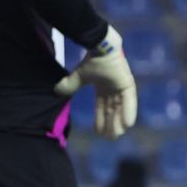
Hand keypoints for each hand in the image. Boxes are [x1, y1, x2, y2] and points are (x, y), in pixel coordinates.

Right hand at [54, 25, 137, 139]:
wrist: (99, 48)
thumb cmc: (92, 60)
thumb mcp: (79, 76)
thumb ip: (70, 85)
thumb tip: (57, 91)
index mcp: (104, 88)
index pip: (102, 107)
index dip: (100, 120)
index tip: (98, 133)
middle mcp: (114, 89)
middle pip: (112, 111)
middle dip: (110, 125)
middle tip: (109, 139)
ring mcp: (122, 87)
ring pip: (121, 109)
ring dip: (119, 122)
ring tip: (116, 135)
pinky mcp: (128, 84)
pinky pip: (129, 101)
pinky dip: (128, 112)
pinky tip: (127, 125)